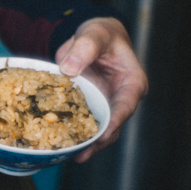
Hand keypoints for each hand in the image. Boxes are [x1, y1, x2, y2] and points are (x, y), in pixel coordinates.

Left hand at [55, 17, 148, 162]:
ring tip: (68, 155)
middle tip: (81, 155)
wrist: (90, 38)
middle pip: (112, 125)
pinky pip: (82, 124)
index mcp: (131, 83)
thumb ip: (85, 47)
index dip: (114, 122)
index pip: (125, 106)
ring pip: (97, 130)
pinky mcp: (89, 109)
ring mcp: (105, 106)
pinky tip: (59, 144)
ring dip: (84, 144)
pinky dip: (72, 133)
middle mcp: (120, 99)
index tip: (102, 135)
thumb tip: (70, 68)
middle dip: (97, 142)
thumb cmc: (101, 34)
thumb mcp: (95, 34)